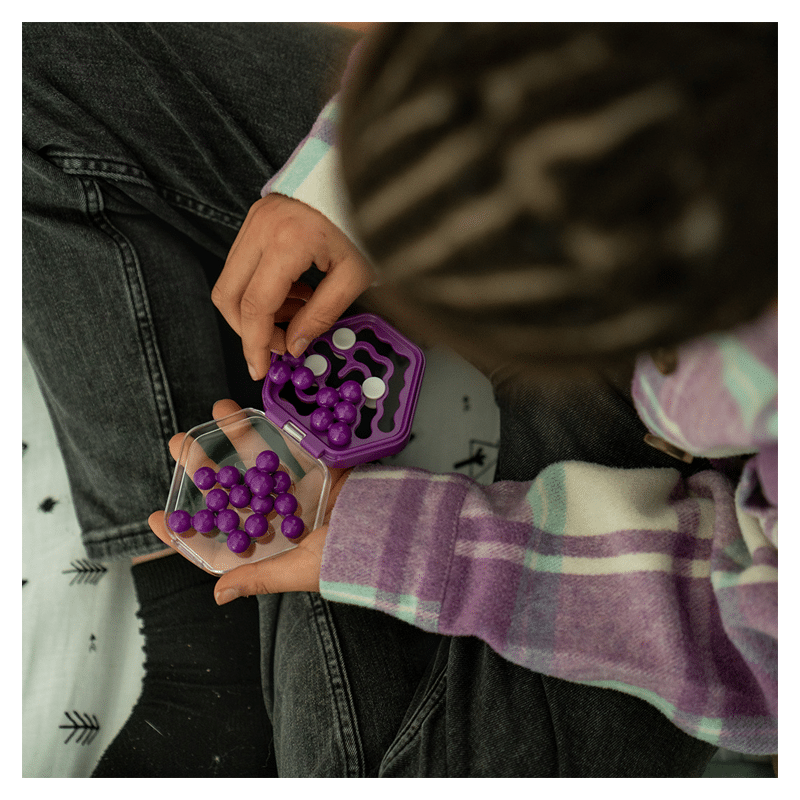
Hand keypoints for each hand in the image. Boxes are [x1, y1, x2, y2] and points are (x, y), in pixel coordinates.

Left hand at [148, 399, 351, 601]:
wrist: (389, 530)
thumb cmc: (345, 559)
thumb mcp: (297, 572)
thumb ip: (257, 577)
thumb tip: (216, 595)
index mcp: (266, 547)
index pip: (218, 539)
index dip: (186, 530)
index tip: (157, 517)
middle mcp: (274, 517)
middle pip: (229, 490)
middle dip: (202, 468)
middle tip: (178, 443)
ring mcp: (292, 490)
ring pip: (254, 462)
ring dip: (231, 438)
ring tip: (211, 413)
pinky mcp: (313, 468)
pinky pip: (285, 446)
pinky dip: (269, 429)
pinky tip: (250, 412)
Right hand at [211, 194, 373, 379]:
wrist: (365, 177)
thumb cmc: (367, 221)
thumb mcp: (355, 276)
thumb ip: (322, 315)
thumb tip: (296, 345)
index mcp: (288, 241)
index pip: (255, 306)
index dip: (254, 344)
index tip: (260, 369)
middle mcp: (261, 228)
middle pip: (229, 296)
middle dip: (249, 331)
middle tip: (281, 345)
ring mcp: (254, 220)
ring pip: (231, 282)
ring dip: (257, 310)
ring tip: (298, 314)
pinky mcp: (255, 218)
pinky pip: (242, 266)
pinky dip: (261, 289)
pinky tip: (294, 294)